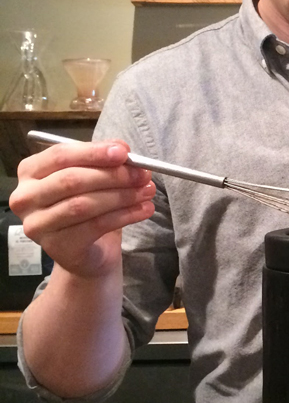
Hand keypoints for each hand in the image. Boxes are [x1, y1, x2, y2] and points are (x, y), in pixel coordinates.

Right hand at [9, 140, 155, 279]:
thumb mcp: (92, 178)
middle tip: (142, 174)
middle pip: (71, 180)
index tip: (124, 151)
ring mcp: (37, 224)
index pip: (60, 155)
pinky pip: (95, 226)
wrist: (87, 252)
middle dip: (112, 175)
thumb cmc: (87, 206)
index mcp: (30, 171)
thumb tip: (123, 150)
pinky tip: (144, 210)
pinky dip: (125, 216)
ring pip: (84, 204)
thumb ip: (102, 161)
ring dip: (122, 196)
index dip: (94, 152)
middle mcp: (26, 197)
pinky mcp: (56, 246)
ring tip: (147, 191)